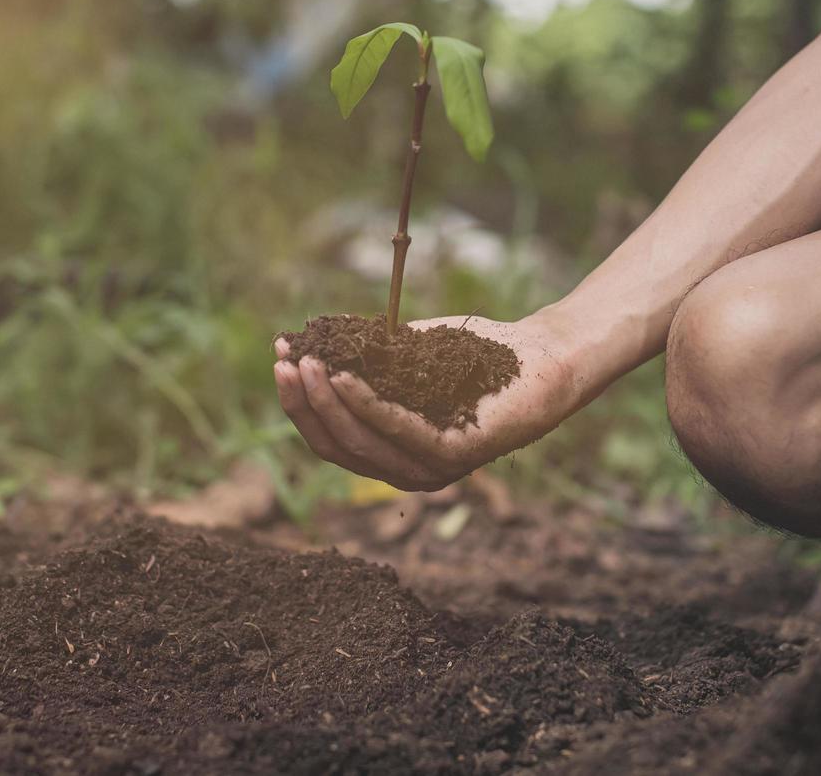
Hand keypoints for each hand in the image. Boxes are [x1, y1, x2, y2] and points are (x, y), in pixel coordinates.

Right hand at [272, 310, 592, 490]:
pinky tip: (347, 376)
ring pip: (362, 444)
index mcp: (390, 455)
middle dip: (304, 402)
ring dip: (329, 401)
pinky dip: (369, 405)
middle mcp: (407, 472)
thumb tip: (299, 347)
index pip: (329, 439)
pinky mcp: (458, 456)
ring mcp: (433, 469)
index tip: (279, 359)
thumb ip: (359, 363)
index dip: (298, 402)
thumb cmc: (473, 355)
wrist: (542, 356)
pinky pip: (401, 433)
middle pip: (337, 445)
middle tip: (285, 361)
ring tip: (310, 362)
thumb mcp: (402, 357)